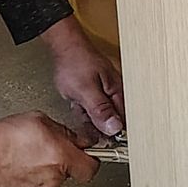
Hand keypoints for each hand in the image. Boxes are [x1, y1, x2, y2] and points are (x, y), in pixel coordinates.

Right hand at [0, 111, 98, 186]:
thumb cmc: (2, 138)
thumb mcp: (39, 120)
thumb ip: (65, 132)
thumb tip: (79, 140)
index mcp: (60, 157)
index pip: (91, 167)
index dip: (90, 159)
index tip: (88, 155)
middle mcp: (54, 179)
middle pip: (70, 173)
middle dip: (63, 163)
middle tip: (44, 151)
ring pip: (54, 183)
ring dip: (46, 173)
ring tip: (26, 160)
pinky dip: (34, 184)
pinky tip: (20, 172)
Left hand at [43, 14, 124, 136]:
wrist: (64, 46)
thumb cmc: (75, 62)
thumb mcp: (86, 90)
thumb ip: (100, 110)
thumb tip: (115, 128)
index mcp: (118, 92)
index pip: (124, 122)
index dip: (114, 135)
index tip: (103, 140)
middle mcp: (114, 93)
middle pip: (112, 122)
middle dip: (97, 126)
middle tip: (86, 116)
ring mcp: (105, 92)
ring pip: (100, 117)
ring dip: (88, 117)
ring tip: (80, 104)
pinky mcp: (95, 92)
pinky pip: (92, 110)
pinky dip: (83, 110)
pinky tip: (78, 102)